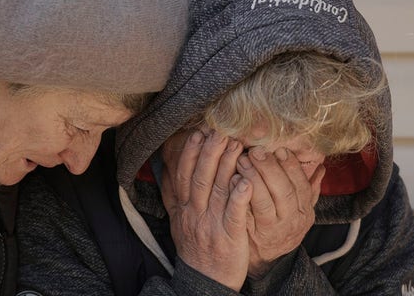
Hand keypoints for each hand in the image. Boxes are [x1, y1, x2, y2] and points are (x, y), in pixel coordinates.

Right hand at [161, 130, 250, 290]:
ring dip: (226, 166)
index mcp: (183, 209)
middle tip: (219, 131)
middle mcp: (194, 214)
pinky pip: (233, 214)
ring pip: (217, 191)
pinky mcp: (229, 237)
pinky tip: (246, 180)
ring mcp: (211, 225)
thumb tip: (167, 169)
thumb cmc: (196, 247)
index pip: (184, 176)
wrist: (205, 282)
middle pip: (200, 178)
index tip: (198, 133)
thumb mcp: (179, 221)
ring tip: (236, 145)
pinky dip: (239, 196)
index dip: (190, 153)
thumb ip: (174, 195)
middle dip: (209, 153)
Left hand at [236, 147, 324, 277]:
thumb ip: (308, 189)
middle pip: (284, 192)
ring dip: (253, 178)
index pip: (301, 185)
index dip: (291, 167)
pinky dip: (240, 195)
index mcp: (304, 211)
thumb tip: (320, 166)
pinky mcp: (252, 235)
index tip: (280, 150)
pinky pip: (247, 213)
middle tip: (256, 150)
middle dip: (270, 169)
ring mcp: (271, 229)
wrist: (265, 258)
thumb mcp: (299, 209)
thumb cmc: (281, 225)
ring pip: (265, 203)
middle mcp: (291, 221)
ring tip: (242, 160)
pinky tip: (232, 179)